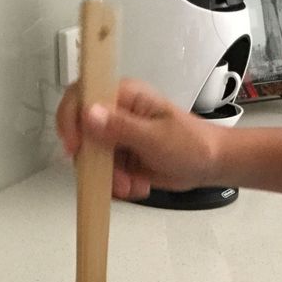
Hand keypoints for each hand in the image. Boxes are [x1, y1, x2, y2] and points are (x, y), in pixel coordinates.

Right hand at [55, 79, 223, 198]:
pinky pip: (105, 172)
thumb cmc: (192, 144)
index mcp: (124, 95)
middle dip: (96, 163)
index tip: (75, 148)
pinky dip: (118, 184)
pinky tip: (139, 186)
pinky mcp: (121, 156)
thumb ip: (121, 127)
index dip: (70, 119)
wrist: (211, 166)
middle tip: (119, 180)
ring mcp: (117, 136)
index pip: (81, 96)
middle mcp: (115, 112)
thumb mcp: (156, 137)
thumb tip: (88, 115)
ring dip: (110, 178)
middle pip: (81, 134)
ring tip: (135, 185)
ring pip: (92, 158)